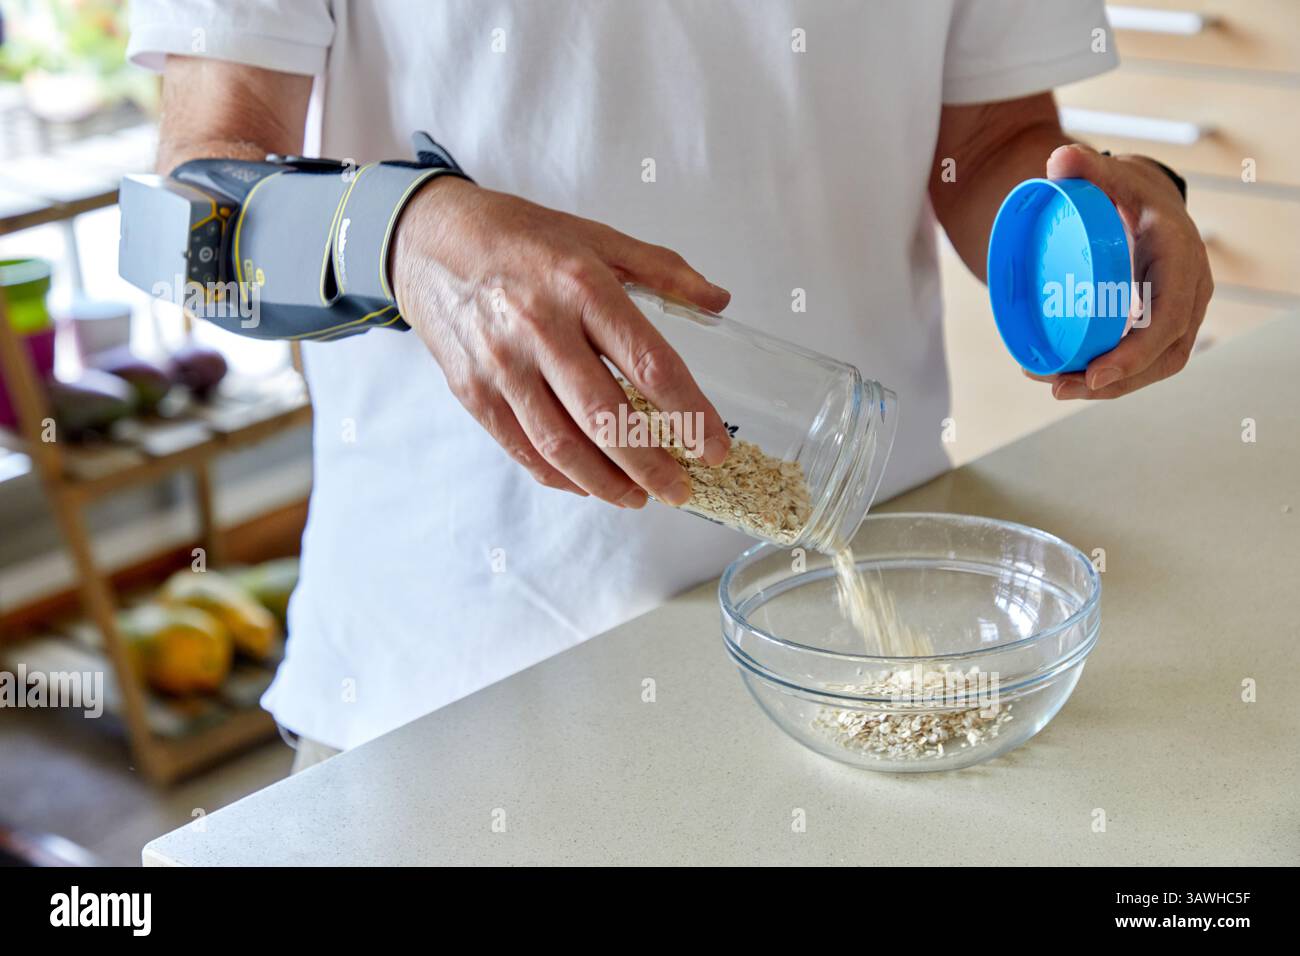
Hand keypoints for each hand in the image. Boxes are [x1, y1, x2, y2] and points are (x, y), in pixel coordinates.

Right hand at [391, 178, 731, 506]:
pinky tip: (591, 485)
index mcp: (583, 287)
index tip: (715, 447)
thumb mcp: (599, 239)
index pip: (649, 364)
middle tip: (680, 490)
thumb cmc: (524, 240)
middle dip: (651, 465)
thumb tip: (719, 301)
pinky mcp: (474, 392)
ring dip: (608, 483)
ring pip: (562, 445)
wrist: (432, 241)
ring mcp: (503, 366)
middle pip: (606, 418)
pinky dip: (561, 477)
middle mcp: (541, 329)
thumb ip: (664, 271)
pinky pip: (524, 449)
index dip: (690, 414)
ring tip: (640, 498)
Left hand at [1026, 144, 1213, 399]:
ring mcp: (1181, 311)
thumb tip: (1059, 161)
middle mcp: (1191, 290)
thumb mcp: (1109, 176)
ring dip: (1111, 386)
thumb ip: (1085, 168)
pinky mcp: (1165, 324)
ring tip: (1058, 387)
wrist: (1145, 199)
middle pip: (1164, 353)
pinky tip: (1070, 380)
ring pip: (1157, 364)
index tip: (1096, 373)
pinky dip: (1113, 376)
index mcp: (1181, 257)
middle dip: (1116, 380)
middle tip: (1061, 387)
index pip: (1169, 316)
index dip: (1136, 351)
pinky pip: (1147, 360)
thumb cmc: (1126, 190)